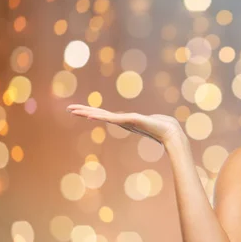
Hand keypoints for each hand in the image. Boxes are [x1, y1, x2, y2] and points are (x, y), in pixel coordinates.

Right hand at [66, 104, 182, 144]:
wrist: (170, 132)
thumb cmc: (164, 126)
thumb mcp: (154, 120)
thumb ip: (152, 120)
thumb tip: (157, 121)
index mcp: (126, 121)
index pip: (106, 115)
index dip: (94, 112)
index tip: (82, 111)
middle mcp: (123, 122)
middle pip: (100, 115)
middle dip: (84, 111)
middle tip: (69, 109)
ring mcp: (124, 122)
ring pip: (102, 116)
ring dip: (87, 112)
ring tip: (74, 110)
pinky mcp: (129, 120)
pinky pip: (111, 118)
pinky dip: (100, 116)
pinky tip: (90, 115)